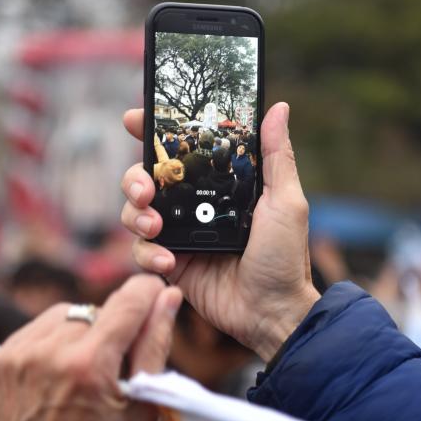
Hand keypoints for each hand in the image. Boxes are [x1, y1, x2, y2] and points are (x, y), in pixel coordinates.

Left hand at [0, 275, 181, 420]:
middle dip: (109, 327)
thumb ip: (155, 345)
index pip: (127, 303)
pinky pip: (34, 329)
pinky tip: (56, 371)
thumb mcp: (140, 405)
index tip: (155, 290)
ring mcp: (18, 355)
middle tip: (111, 363)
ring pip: (64, 314)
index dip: (147, 291)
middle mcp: (50, 353)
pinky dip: (50, 342)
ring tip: (81, 368)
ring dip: (78, 330)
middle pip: (95, 309)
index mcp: (89, 366)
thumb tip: (167, 298)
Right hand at [120, 103, 319, 360]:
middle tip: (145, 189)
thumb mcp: (286, 201)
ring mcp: (179, 234)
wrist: (273, 312)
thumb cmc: (285, 257)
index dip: (152, 132)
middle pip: (146, 178)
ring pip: (135, 212)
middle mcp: (193, 204)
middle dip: (135, 178)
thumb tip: (278, 107)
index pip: (180, 150)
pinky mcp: (170, 264)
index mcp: (218, 184)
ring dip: (136, 214)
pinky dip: (148, 253)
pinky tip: (169, 260)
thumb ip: (276, 156)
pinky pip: (141, 252)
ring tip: (156, 226)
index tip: (133, 118)